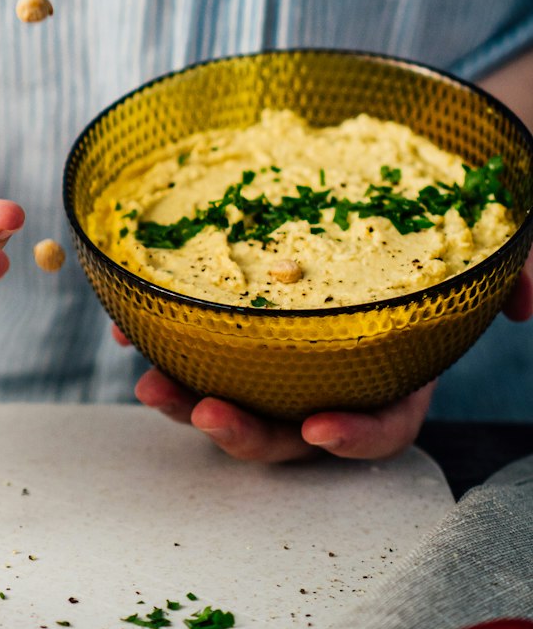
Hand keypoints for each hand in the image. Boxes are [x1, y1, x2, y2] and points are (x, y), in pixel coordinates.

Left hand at [118, 266, 532, 462]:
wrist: (406, 191)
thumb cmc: (445, 231)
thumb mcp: (492, 249)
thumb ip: (511, 273)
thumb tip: (521, 302)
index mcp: (398, 376)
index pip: (386, 426)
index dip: (355, 437)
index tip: (319, 427)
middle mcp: (339, 381)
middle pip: (291, 433)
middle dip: (243, 433)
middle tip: (200, 410)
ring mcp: (286, 362)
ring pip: (237, 402)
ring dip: (188, 402)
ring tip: (149, 381)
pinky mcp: (244, 331)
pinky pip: (203, 353)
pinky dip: (167, 345)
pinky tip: (134, 328)